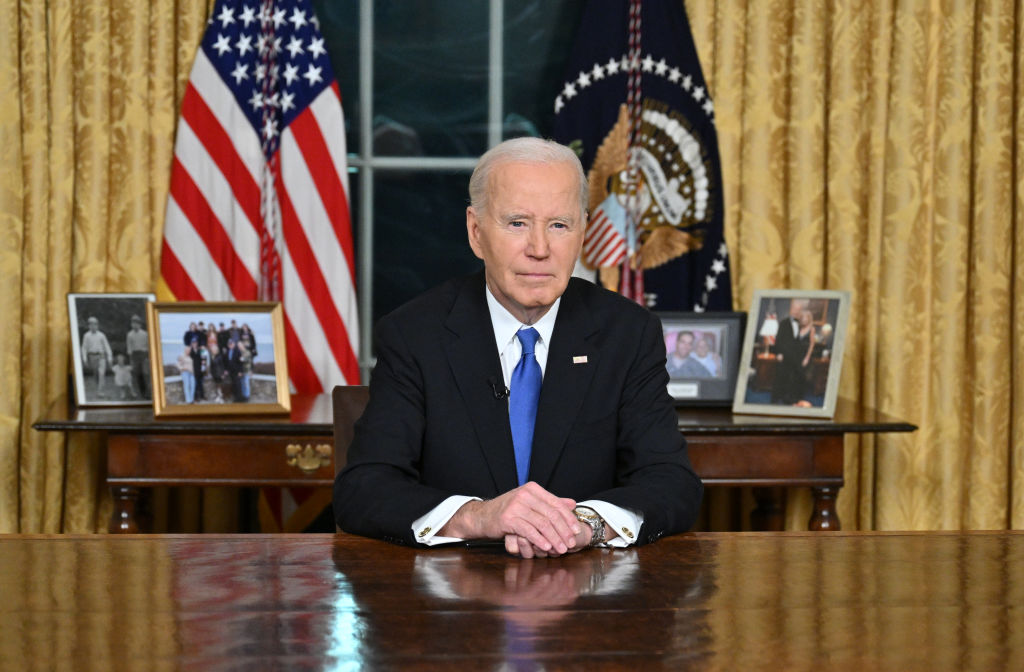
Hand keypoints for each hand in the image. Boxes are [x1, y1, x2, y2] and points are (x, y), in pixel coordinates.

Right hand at [440, 482, 580, 554]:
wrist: (482, 516)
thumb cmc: (508, 512)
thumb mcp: (530, 504)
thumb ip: (550, 503)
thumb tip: (572, 503)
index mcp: (533, 489)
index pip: (556, 503)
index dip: (568, 518)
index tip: (577, 531)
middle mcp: (525, 494)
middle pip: (551, 514)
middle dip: (563, 531)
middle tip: (571, 543)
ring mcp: (516, 506)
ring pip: (542, 523)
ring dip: (554, 538)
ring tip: (561, 549)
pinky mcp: (508, 518)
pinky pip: (529, 530)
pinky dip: (539, 540)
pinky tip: (546, 547)